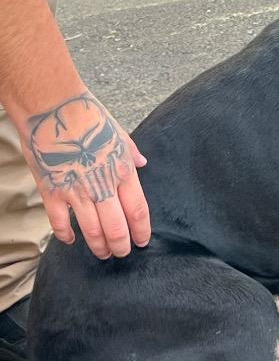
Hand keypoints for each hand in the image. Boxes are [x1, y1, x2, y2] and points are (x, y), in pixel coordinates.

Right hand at [24, 92, 151, 258]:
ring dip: (99, 246)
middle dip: (121, 246)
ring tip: (103, 253)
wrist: (52, 106)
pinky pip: (60, 223)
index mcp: (122, 171)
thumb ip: (130, 152)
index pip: (138, 211)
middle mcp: (102, 186)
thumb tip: (143, 162)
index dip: (141, 231)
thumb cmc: (87, 115)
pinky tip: (70, 240)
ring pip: (92, 231)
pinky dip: (66, 236)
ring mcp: (76, 191)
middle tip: (122, 253)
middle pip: (117, 228)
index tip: (142, 242)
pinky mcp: (52, 192)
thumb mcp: (118, 132)